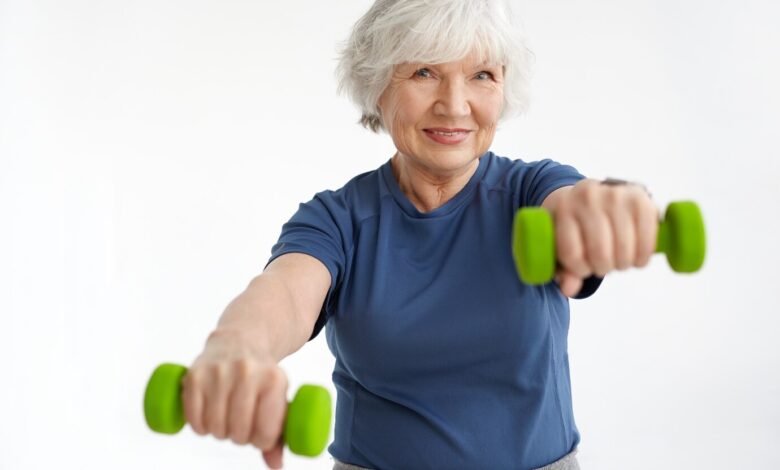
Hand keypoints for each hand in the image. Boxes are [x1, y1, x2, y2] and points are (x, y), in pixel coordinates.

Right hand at [182, 330, 288, 468]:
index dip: (262, 441)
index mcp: (274, 379)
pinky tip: (208, 418)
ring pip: (215, 427)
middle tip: (241, 428)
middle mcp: (248, 373)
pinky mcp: (194, 375)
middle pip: (239, 431)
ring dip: (219, 432)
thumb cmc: (261, 377)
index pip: (266, 430)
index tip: (260, 436)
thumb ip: (279, 433)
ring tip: (226, 420)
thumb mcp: (277, 397)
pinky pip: (193, 418)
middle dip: (240, 437)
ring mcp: (219, 373)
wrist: (239, 341)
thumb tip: (276, 466)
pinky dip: (199, 426)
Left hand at [546, 179, 659, 296]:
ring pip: (624, 249)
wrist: (590, 193)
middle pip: (600, 253)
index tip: (583, 268)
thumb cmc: (573, 224)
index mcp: (563, 208)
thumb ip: (564, 269)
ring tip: (619, 260)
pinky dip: (643, 256)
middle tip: (604, 265)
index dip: (579, 270)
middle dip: (603, 268)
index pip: (572, 253)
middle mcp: (588, 197)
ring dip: (623, 264)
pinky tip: (636, 258)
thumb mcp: (561, 242)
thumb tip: (569, 290)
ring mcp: (615, 195)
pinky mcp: (640, 198)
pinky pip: (647, 239)